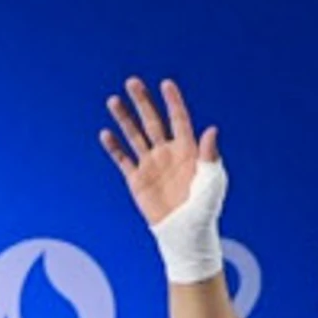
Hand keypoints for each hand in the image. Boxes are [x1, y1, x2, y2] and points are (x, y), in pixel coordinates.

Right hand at [99, 76, 220, 224]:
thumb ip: (210, 156)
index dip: (173, 102)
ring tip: (113, 100)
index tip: (166, 84)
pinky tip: (106, 133)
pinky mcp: (137, 180)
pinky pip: (123, 159)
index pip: (179, 120)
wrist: (185, 235)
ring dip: (124, 118)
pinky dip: (114, 147)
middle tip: (132, 81)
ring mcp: (151, 165)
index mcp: (188, 151)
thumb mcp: (212, 182)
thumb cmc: (205, 210)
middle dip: (142, 102)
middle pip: (153, 121)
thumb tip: (211, 129)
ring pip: (135, 135)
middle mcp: (168, 153)